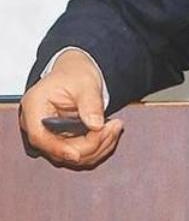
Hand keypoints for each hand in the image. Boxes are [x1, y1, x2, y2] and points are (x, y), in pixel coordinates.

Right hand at [19, 49, 122, 166]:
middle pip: (59, 149)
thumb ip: (90, 103)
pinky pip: (78, 152)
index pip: (40, 136)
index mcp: (34, 107)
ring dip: (97, 147)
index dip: (59, 148)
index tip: (78, 154)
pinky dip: (97, 146)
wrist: (76, 71)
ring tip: (115, 127)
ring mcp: (49, 135)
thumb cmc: (75, 72)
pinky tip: (110, 133)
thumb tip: (96, 125)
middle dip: (90, 144)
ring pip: (71, 155)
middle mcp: (37, 125)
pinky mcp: (62, 140)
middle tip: (114, 128)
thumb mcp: (86, 82)